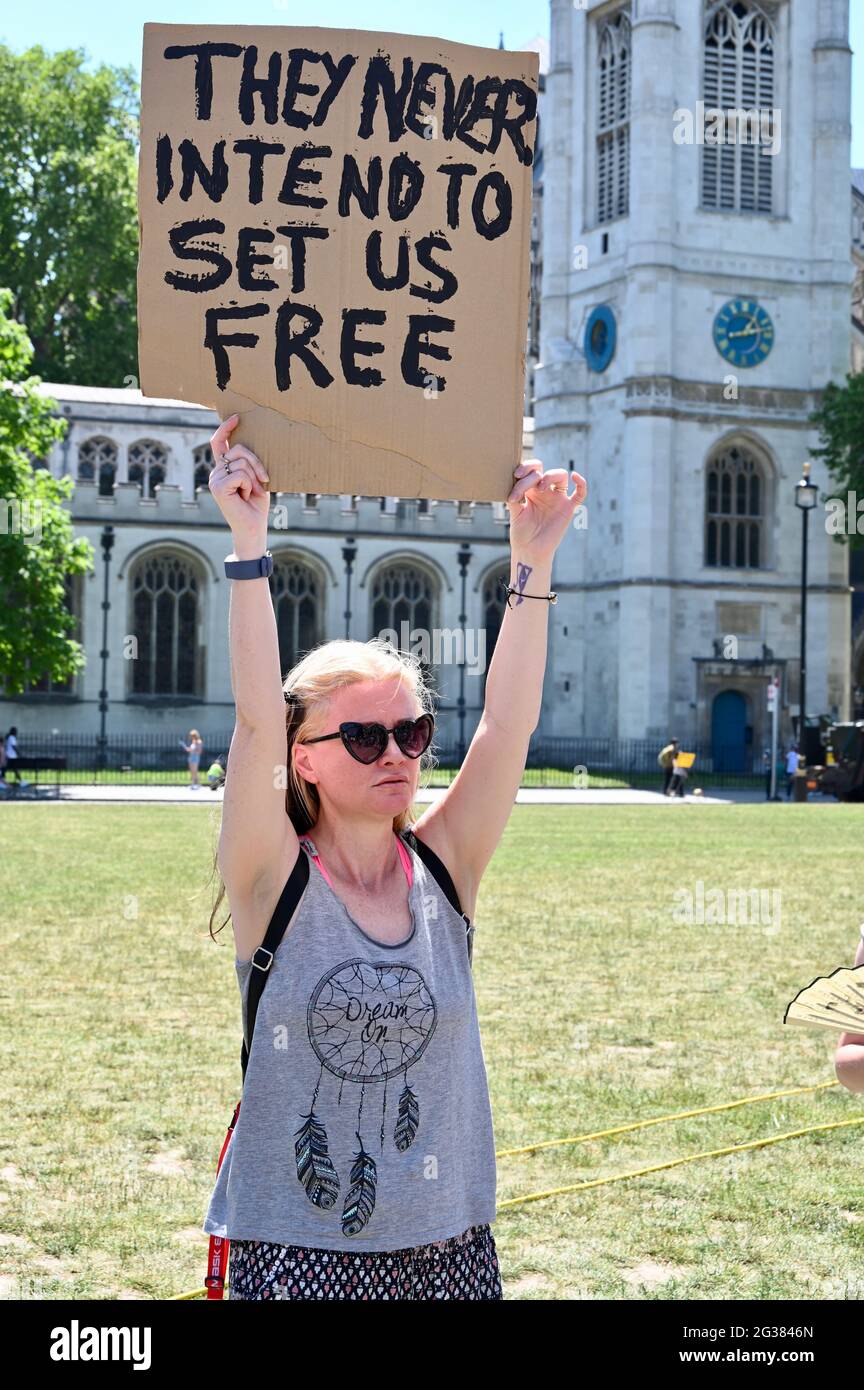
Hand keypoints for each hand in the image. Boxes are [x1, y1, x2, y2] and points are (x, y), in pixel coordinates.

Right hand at [208, 413, 270, 544]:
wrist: (253, 528)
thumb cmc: (256, 506)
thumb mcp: (256, 479)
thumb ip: (249, 464)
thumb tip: (250, 447)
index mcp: (224, 469)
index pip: (219, 443)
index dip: (226, 429)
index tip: (237, 418)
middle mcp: (216, 472)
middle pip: (238, 450)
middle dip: (256, 462)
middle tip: (264, 479)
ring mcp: (215, 479)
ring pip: (241, 462)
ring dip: (254, 478)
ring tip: (252, 493)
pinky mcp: (218, 487)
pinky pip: (240, 474)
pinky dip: (249, 485)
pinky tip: (246, 497)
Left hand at [505, 460, 587, 563]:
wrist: (530, 550)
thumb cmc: (521, 532)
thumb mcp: (514, 512)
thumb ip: (515, 497)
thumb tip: (514, 482)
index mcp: (531, 490)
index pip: (531, 471)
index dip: (525, 467)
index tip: (516, 476)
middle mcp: (545, 491)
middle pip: (544, 470)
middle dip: (534, 471)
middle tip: (523, 478)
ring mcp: (557, 498)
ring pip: (561, 475)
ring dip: (550, 476)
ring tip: (540, 487)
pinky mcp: (568, 508)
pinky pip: (580, 493)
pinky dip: (581, 484)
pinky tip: (575, 477)